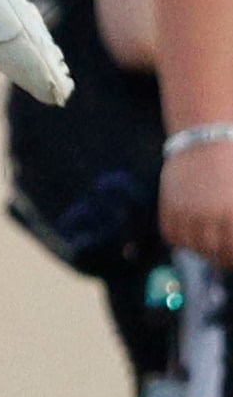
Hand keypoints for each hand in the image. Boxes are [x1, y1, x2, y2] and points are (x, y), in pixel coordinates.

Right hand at [162, 140, 232, 267]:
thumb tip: (229, 239)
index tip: (231, 254)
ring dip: (202, 249)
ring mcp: (187, 214)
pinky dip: (182, 238)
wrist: (205, 140)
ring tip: (208, 242)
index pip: (232, 250)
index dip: (232, 256)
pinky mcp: (169, 210)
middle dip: (222, 256)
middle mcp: (210, 218)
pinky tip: (192, 230)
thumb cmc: (232, 165)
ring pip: (193, 248)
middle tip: (224, 253)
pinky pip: (173, 237)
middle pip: (215, 254)